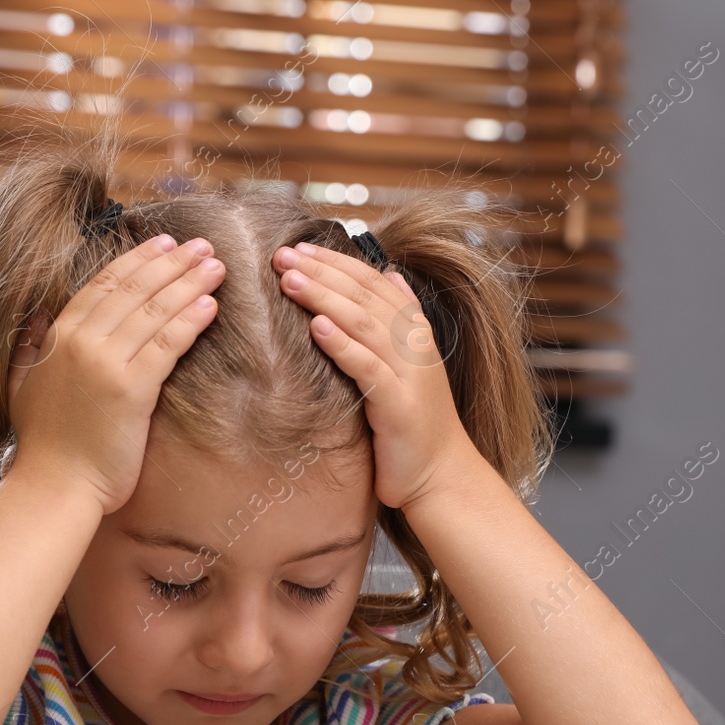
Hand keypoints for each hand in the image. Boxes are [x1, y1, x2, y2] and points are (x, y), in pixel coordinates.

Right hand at [7, 234, 224, 514]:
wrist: (54, 487)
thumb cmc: (43, 445)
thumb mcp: (22, 384)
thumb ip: (28, 346)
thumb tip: (33, 317)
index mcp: (57, 335)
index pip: (104, 283)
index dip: (138, 260)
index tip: (164, 244)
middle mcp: (81, 341)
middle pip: (135, 289)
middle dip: (173, 262)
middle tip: (202, 245)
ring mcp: (106, 364)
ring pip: (155, 311)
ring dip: (189, 284)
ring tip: (217, 267)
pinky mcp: (132, 391)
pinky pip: (167, 345)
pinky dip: (190, 322)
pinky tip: (210, 305)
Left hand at [271, 241, 472, 510]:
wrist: (441, 477)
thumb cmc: (415, 424)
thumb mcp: (409, 365)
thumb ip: (400, 320)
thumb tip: (390, 274)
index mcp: (414, 332)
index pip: (373, 282)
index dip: (337, 262)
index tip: (300, 247)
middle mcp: (414, 346)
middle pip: (364, 296)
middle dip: (322, 272)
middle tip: (282, 255)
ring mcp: (409, 374)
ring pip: (363, 323)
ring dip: (324, 297)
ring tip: (290, 280)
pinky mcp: (399, 405)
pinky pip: (367, 367)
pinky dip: (342, 345)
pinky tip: (316, 326)